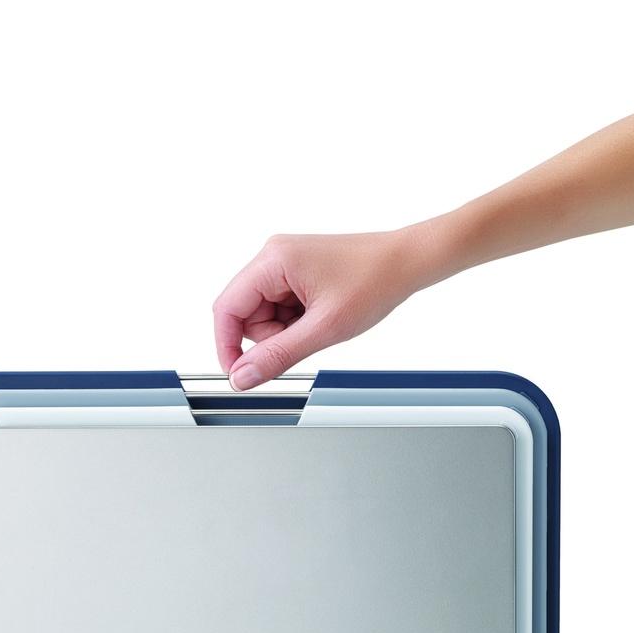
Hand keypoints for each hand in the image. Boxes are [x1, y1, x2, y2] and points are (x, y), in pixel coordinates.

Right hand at [212, 227, 448, 389]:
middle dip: (269, 337)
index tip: (238, 374)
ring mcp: (285, 263)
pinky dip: (296, 321)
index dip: (227, 346)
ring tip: (320, 323)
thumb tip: (243, 376)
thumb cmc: (375, 281)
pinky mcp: (296, 272)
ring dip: (285, 330)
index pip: (226, 309)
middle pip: (245, 314)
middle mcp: (273, 256)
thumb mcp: (323, 329)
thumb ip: (278, 356)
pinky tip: (321, 316)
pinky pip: (280, 307)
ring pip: (263, 315)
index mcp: (273, 260)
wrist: (407, 262)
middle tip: (306, 337)